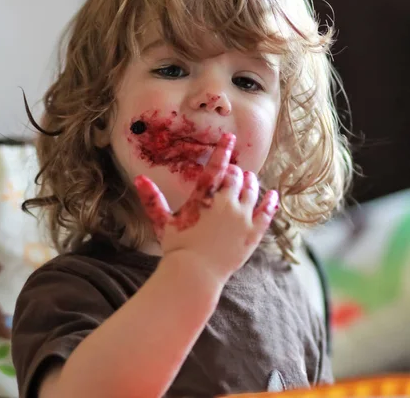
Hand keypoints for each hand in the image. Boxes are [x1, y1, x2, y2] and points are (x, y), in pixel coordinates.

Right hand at [134, 133, 278, 285]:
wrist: (195, 276)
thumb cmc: (176, 248)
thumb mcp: (162, 222)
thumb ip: (152, 199)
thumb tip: (139, 178)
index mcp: (204, 198)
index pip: (216, 167)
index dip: (223, 150)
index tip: (230, 136)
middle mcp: (226, 204)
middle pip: (237, 177)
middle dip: (236, 172)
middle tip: (234, 172)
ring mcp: (242, 218)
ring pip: (253, 190)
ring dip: (251, 182)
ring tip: (250, 179)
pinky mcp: (253, 233)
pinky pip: (266, 212)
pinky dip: (270, 201)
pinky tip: (273, 194)